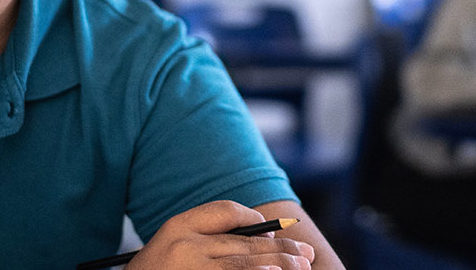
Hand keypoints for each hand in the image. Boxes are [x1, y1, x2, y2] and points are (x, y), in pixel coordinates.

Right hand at [128, 200, 315, 269]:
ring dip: (277, 266)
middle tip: (305, 255)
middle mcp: (184, 247)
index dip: (254, 220)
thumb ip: (206, 239)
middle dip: (279, 249)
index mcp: (177, 226)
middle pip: (243, 242)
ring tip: (301, 267)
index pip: (225, 212)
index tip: (275, 233)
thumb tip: (264, 241)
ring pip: (244, 264)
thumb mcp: (171, 248)